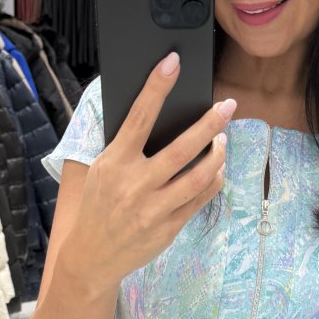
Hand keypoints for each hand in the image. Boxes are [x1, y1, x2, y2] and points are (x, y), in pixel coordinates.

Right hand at [70, 52, 233, 290]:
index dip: (156, 87)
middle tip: (228, 106)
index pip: (139, 117)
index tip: (173, 62)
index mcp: (114, 162)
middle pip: (182, 148)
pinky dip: (214, 180)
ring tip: (223, 140)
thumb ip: (126, 146)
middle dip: (210, 124)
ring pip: (199, 176)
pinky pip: (200, 199)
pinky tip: (217, 168)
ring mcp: (153, 208)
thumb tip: (154, 112)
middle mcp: (135, 184)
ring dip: (217, 155)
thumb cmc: (99, 204)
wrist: (91, 256)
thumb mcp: (101, 169)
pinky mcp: (168, 228)